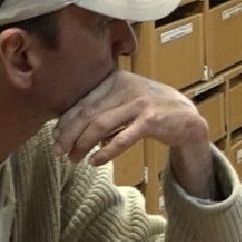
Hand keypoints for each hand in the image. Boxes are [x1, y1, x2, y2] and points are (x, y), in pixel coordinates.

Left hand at [52, 70, 206, 166]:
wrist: (187, 118)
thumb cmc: (151, 109)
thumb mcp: (126, 100)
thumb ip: (103, 108)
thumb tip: (71, 130)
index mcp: (116, 80)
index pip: (83, 101)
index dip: (65, 121)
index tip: (55, 137)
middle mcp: (125, 87)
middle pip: (88, 113)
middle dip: (69, 134)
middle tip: (58, 151)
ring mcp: (139, 103)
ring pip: (100, 125)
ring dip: (83, 144)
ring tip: (74, 159)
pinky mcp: (151, 120)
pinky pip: (122, 138)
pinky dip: (106, 151)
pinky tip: (95, 161)